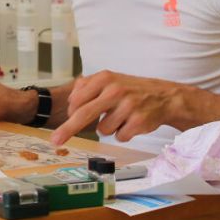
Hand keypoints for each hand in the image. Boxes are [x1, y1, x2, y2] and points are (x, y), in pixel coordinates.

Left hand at [51, 70, 176, 146]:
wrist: (164, 96)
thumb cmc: (131, 90)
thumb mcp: (110, 80)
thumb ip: (88, 87)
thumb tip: (70, 104)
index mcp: (105, 78)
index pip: (77, 99)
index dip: (70, 113)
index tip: (62, 123)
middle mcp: (115, 90)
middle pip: (84, 114)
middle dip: (68, 129)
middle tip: (55, 140)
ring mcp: (128, 106)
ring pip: (103, 130)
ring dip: (109, 127)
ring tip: (121, 117)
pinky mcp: (139, 121)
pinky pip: (119, 137)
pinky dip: (123, 133)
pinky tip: (132, 123)